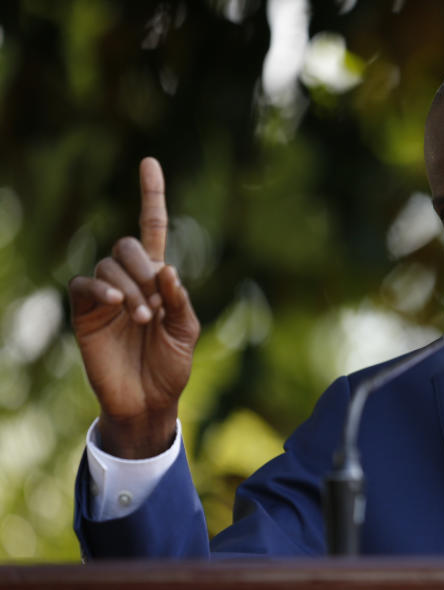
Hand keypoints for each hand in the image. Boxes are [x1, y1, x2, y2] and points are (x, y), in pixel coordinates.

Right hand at [68, 158, 199, 457]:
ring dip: (131, 287)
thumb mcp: (187, 332)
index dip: (152, 196)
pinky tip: (117, 304)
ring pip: (109, 265)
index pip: (153, 228)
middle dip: (144, 266)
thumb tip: (167, 269)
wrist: (148, 400)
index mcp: (158, 280)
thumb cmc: (171, 366)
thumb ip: (180, 300)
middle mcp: (129, 280)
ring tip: (143, 317)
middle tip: (156, 304)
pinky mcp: (84, 312)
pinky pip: (84, 284)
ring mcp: (105, 295)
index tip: (149, 162)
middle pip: (128, 245)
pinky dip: (101, 289)